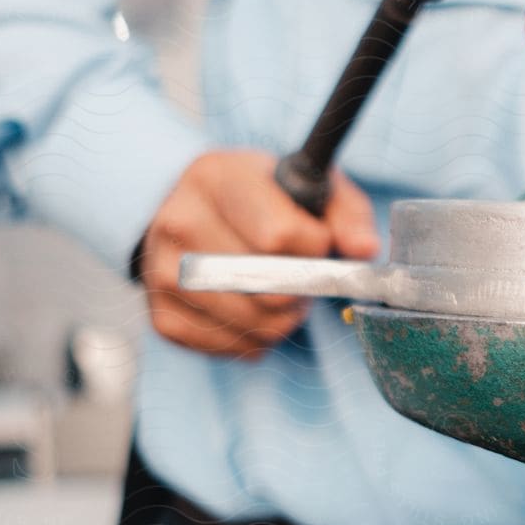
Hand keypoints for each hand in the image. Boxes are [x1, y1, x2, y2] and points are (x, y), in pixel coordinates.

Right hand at [141, 150, 379, 358]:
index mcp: (216, 177)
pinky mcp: (161, 314)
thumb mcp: (308, 187)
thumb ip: (347, 213)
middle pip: (266, 286)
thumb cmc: (262, 198)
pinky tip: (254, 310)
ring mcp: (162, 271)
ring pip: (251, 322)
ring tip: (281, 294)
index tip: (317, 242)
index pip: (278, 236)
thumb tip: (363, 250)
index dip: (314, 249)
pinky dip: (255, 339)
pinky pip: (228, 346)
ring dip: (283, 319)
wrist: (193, 209)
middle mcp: (179, 221)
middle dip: (301, 290)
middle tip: (303, 276)